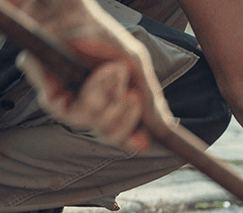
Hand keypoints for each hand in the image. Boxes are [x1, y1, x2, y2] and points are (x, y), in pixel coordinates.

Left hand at [14, 0, 172, 151]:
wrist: (70, 15)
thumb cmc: (101, 35)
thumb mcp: (136, 66)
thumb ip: (151, 99)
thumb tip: (165, 128)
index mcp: (116, 103)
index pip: (125, 134)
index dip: (134, 140)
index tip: (143, 141)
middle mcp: (93, 107)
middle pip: (110, 135)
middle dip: (124, 115)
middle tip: (132, 94)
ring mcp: (71, 103)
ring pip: (91, 123)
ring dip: (107, 95)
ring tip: (112, 69)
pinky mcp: (50, 96)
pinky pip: (68, 110)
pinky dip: (91, 90)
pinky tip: (95, 69)